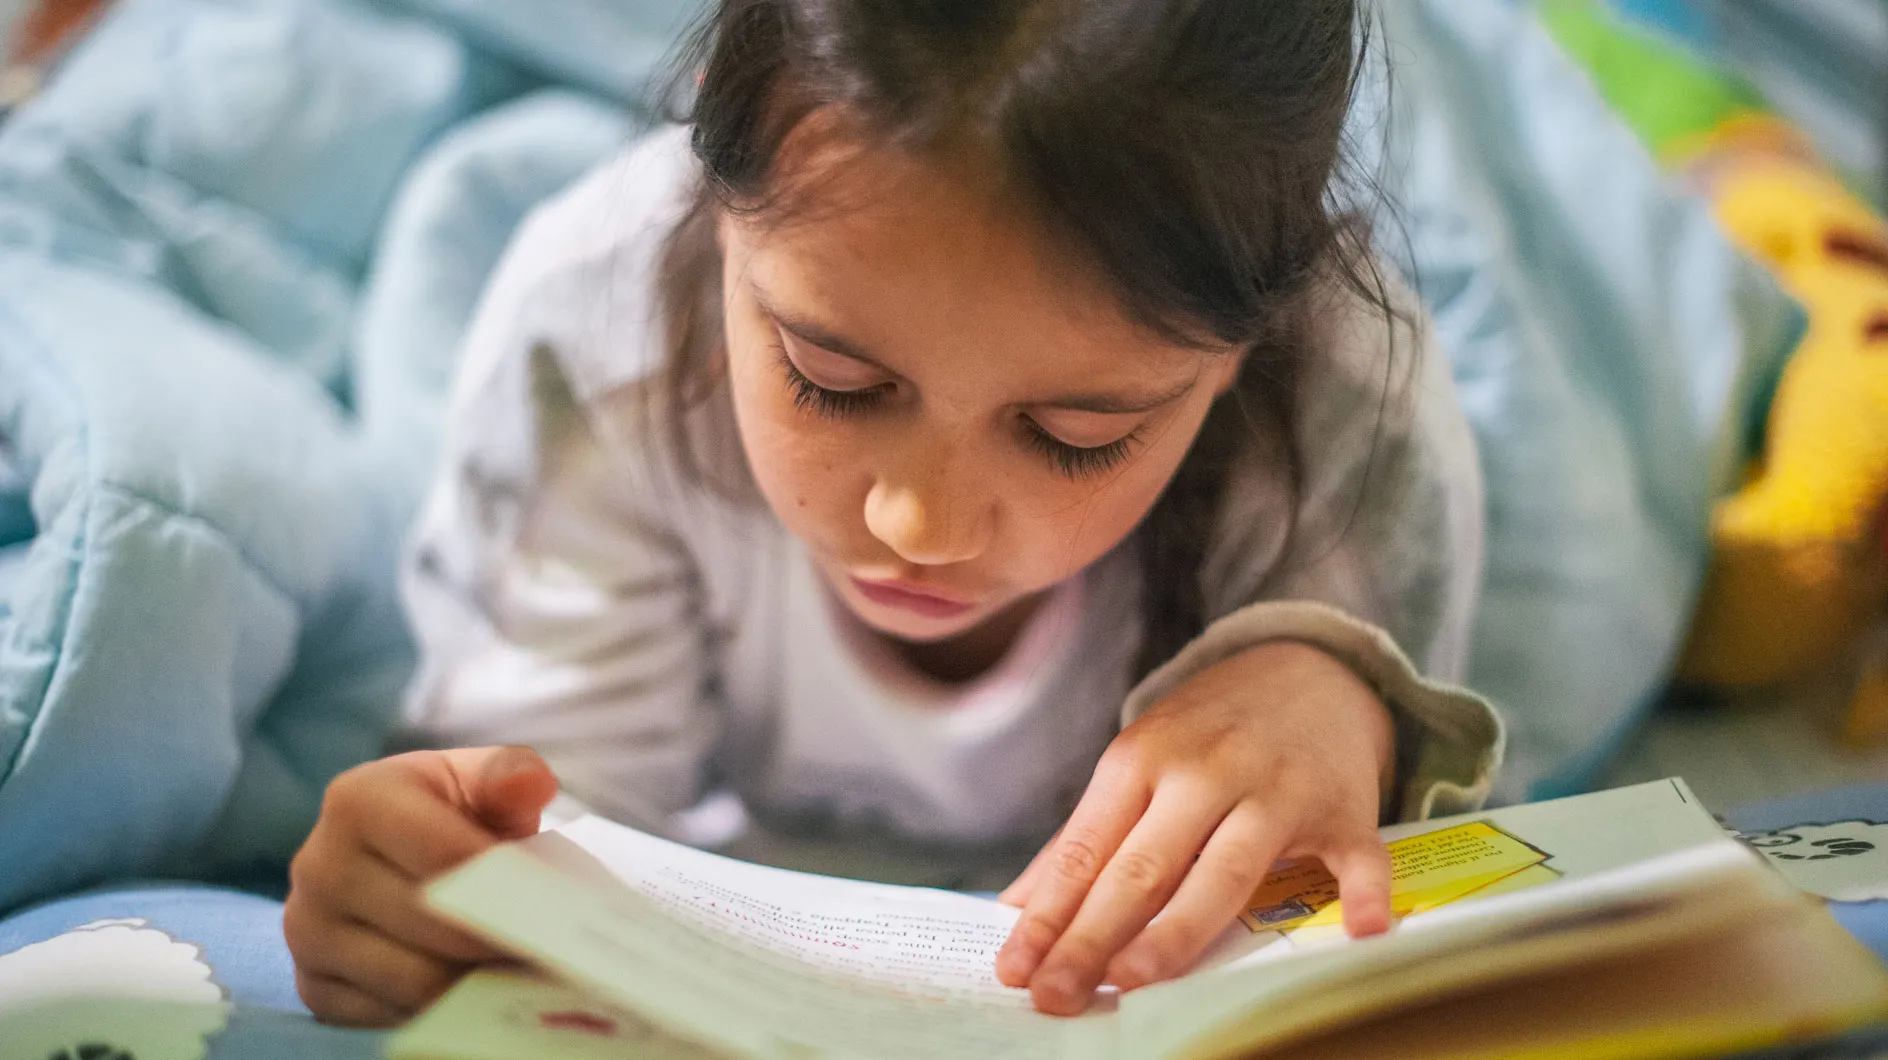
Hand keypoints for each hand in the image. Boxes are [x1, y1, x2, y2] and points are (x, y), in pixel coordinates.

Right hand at [285, 746, 559, 1026]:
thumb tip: (531, 784)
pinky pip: (391, 1018)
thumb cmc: (452, 813)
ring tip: (517, 966)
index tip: (555, 905)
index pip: (449, 859)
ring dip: (478, 981)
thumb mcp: (482, 779)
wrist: (395, 853)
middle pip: (435, 926)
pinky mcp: (312, 987)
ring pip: (417, 982)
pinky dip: (441, 1009)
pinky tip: (468, 985)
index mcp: (358, 800)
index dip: (510, 888)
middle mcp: (318, 866)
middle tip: (549, 947)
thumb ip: (510, 774)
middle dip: (501, 939)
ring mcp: (306, 932)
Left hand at [994, 642, 1395, 1014]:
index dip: (1050, 915)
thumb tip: (1017, 908)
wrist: (1305, 668)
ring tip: (1134, 980)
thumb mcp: (1136, 763)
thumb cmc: (1206, 732)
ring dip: (1178, 928)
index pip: (1086, 850)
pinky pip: (1357, 856)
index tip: (1016, 969)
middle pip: (1143, 867)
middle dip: (1093, 936)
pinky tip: (1358, 930)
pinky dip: (1362, 891)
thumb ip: (1082, 839)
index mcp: (1141, 759)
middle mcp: (1205, 772)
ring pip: (1226, 870)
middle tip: (1057, 993)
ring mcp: (1277, 790)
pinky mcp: (1343, 809)